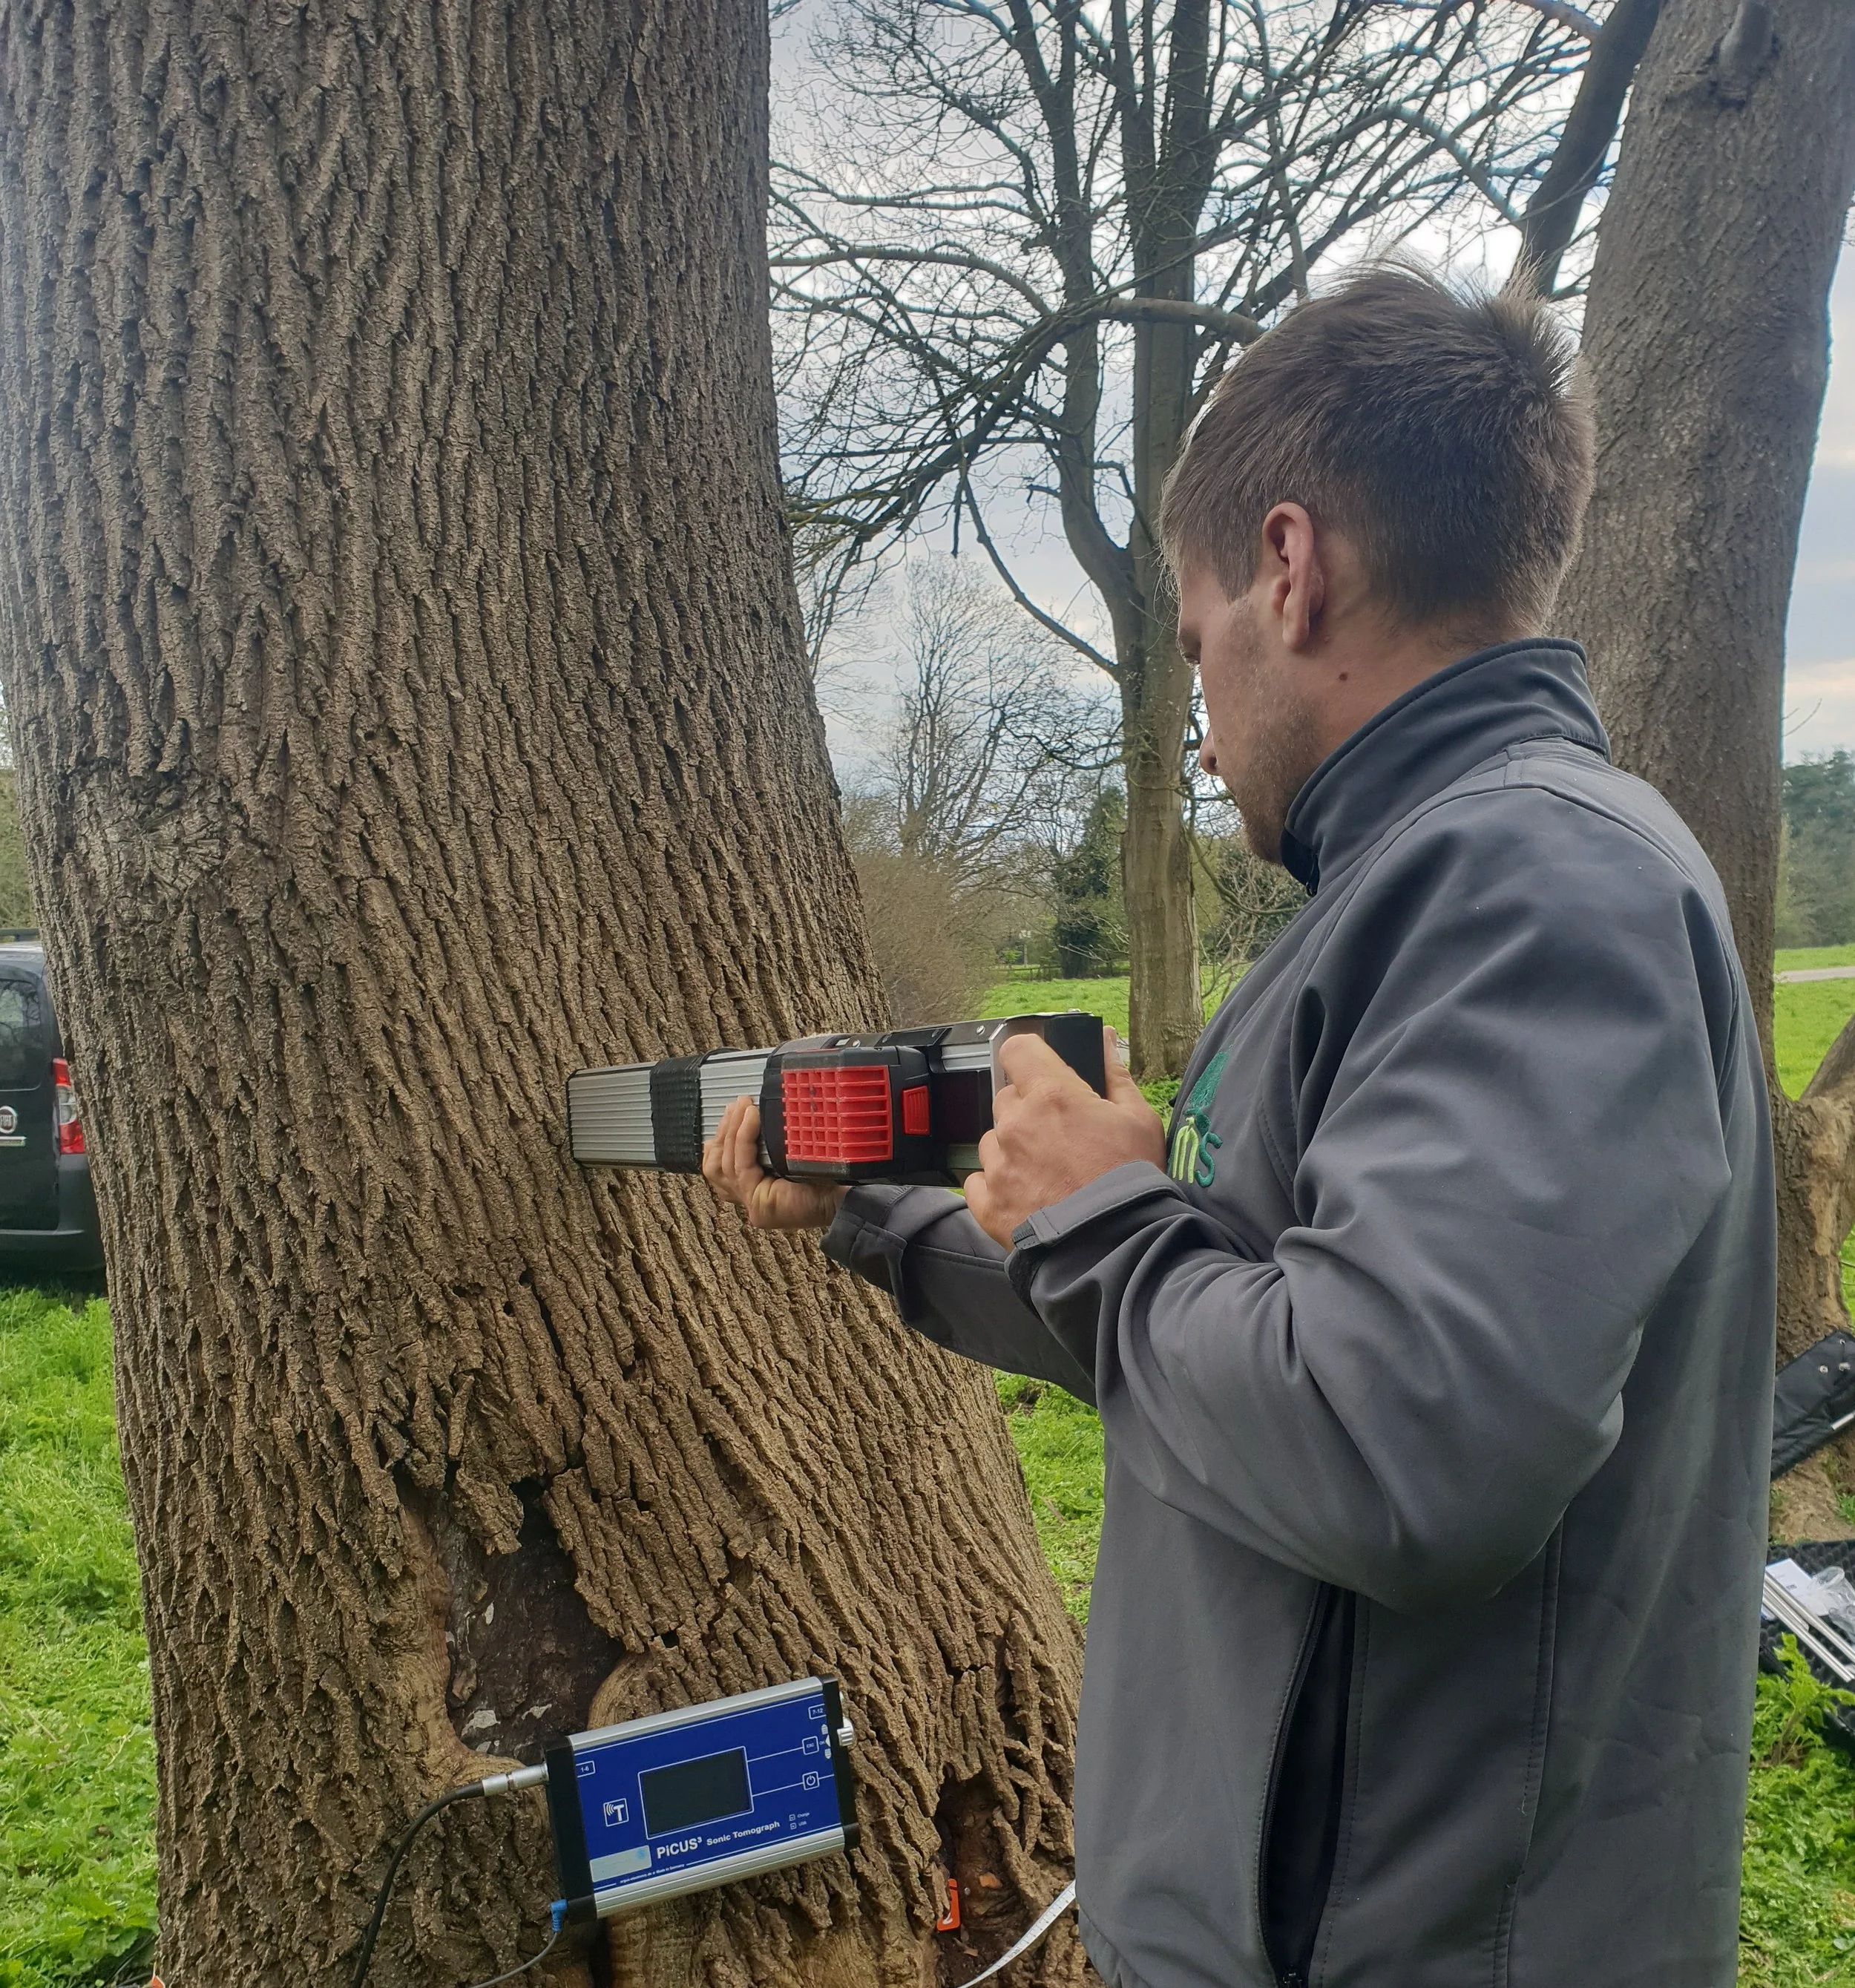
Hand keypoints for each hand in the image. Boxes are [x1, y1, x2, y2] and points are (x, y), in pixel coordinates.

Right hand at [701, 1094, 848, 1230]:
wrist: (847, 1195)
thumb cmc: (826, 1175)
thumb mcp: (789, 1154)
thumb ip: (769, 1143)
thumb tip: (753, 1112)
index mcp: (755, 1190)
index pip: (720, 1167)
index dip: (719, 1138)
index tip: (731, 1111)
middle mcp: (749, 1200)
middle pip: (715, 1167)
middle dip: (723, 1131)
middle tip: (735, 1105)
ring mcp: (752, 1205)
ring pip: (723, 1165)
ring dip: (731, 1130)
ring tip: (743, 1105)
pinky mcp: (759, 1204)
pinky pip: (741, 1165)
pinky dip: (743, 1137)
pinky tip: (752, 1117)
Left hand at [965, 1026, 1166, 1248]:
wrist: (1118, 1246)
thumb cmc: (1132, 1182)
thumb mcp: (1139, 1118)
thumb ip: (1114, 1073)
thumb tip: (1102, 1039)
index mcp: (1052, 1094)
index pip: (1018, 1049)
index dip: (1028, 1056)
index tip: (1039, 1068)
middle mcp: (1016, 1124)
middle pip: (1007, 1098)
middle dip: (1029, 1109)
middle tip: (1059, 1135)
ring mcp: (999, 1165)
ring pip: (992, 1140)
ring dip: (1012, 1148)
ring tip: (1046, 1172)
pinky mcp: (988, 1204)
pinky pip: (978, 1181)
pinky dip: (996, 1186)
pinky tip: (1026, 1195)